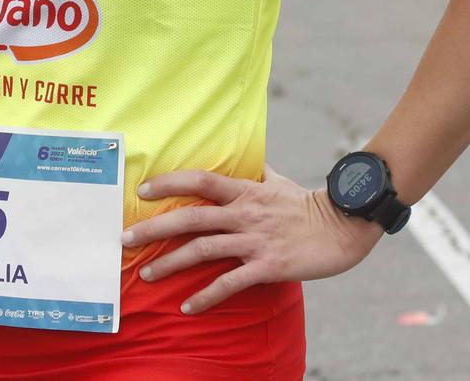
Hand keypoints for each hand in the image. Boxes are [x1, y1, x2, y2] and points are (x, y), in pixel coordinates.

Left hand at [120, 167, 382, 313]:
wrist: (344, 226)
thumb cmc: (308, 205)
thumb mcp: (279, 182)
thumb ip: (258, 173)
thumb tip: (249, 161)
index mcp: (245, 191)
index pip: (200, 180)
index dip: (169, 183)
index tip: (141, 192)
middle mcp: (245, 213)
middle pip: (191, 218)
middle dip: (154, 229)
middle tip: (125, 240)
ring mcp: (255, 240)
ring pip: (203, 250)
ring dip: (171, 264)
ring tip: (147, 275)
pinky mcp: (268, 266)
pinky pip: (230, 283)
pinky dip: (206, 296)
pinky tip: (188, 307)